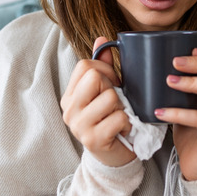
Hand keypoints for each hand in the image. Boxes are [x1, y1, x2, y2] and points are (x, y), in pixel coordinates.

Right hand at [61, 37, 136, 166]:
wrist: (112, 157)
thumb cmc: (109, 120)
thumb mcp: (104, 92)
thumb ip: (102, 67)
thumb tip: (102, 38)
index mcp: (69, 96)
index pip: (84, 66)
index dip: (104, 69)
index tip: (112, 83)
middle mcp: (69, 110)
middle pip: (95, 78)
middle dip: (112, 87)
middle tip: (115, 102)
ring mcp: (79, 126)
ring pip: (110, 97)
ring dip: (122, 107)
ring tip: (119, 117)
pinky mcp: (93, 140)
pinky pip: (118, 117)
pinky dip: (127, 123)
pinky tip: (123, 129)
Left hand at [155, 48, 196, 180]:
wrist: (196, 165)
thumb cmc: (189, 131)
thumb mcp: (186, 102)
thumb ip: (180, 85)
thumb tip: (151, 63)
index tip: (189, 50)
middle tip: (176, 62)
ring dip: (193, 82)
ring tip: (169, 81)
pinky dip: (179, 113)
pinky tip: (160, 112)